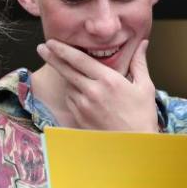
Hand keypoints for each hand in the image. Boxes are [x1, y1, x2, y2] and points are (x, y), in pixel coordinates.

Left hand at [37, 39, 157, 131]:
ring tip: (68, 71)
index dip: (63, 49)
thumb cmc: (142, 116)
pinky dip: (72, 93)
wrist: (135, 146)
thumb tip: (143, 43)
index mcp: (108, 80)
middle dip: (52, 57)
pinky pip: (71, 100)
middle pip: (66, 70)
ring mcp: (84, 106)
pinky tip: (79, 91)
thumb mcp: (144, 87)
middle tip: (42, 47)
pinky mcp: (80, 118)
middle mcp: (92, 92)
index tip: (52, 42)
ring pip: (68, 86)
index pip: (79, 60)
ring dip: (66, 77)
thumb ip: (139, 62)